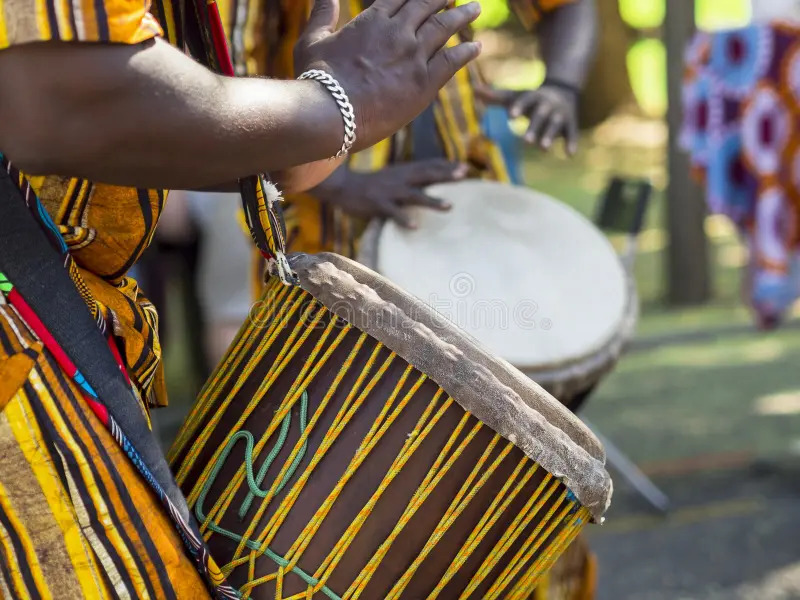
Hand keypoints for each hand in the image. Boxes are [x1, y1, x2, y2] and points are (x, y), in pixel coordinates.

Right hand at [295, 0, 482, 150]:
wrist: (330, 112)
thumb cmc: (316, 80)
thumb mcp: (312, 40)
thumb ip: (322, 14)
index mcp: (372, 20)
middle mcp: (397, 32)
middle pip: (426, 6)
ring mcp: (413, 56)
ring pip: (444, 28)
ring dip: (461, 16)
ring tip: (475, 9)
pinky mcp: (423, 83)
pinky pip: (452, 61)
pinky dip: (466, 51)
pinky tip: (477, 47)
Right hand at [313, 159, 468, 227]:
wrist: (343, 186)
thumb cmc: (371, 184)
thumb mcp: (392, 177)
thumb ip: (410, 178)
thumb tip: (431, 181)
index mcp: (403, 171)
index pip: (429, 166)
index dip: (446, 166)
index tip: (465, 167)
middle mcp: (399, 179)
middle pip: (426, 175)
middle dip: (445, 175)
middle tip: (464, 175)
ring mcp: (389, 192)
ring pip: (414, 195)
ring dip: (433, 201)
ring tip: (450, 206)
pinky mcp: (377, 205)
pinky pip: (393, 213)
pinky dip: (403, 219)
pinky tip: (415, 226)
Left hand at [476, 83, 579, 154]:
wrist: (563, 91)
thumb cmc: (531, 99)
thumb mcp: (515, 96)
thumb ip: (496, 97)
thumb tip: (474, 90)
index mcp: (533, 97)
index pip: (525, 100)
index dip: (518, 107)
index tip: (510, 115)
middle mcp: (547, 105)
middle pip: (540, 115)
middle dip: (534, 126)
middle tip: (526, 141)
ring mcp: (560, 114)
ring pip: (555, 125)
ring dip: (550, 136)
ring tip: (543, 148)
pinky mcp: (570, 123)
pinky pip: (572, 133)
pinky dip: (571, 142)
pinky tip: (570, 155)